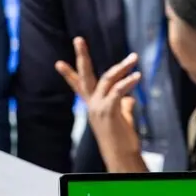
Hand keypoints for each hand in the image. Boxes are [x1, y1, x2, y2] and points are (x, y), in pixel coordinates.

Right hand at [56, 37, 145, 171]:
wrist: (121, 156)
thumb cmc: (122, 140)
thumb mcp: (122, 119)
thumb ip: (123, 106)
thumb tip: (130, 99)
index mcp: (93, 106)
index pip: (79, 86)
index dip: (69, 74)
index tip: (58, 63)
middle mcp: (92, 105)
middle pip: (85, 76)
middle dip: (81, 56)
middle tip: (78, 39)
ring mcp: (98, 107)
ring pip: (107, 79)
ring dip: (121, 67)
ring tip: (133, 58)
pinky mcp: (108, 110)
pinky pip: (118, 90)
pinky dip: (128, 81)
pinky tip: (137, 75)